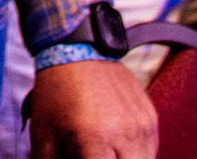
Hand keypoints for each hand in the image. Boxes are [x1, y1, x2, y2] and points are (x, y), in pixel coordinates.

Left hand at [29, 56, 156, 158]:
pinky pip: (151, 150)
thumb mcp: (44, 136)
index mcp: (97, 139)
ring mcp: (143, 125)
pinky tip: (117, 149)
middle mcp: (126, 133)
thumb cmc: (57, 92)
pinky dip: (136, 156)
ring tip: (103, 152)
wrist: (77, 49)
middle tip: (94, 156)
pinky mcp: (151, 117)